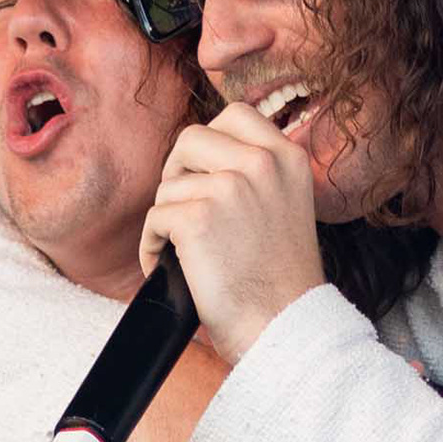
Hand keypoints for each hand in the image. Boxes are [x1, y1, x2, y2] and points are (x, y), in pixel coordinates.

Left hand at [139, 103, 325, 366]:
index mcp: (288, 157)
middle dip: (178, 173)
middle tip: (185, 209)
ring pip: (168, 184)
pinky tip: (172, 268)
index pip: (235, 114)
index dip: (209, 142)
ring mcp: (230, 187)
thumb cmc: (282, 281)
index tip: (204, 174)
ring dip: (167, 218)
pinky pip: (154, 219)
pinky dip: (153, 247)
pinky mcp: (198, 217)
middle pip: (191, 138)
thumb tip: (203, 162)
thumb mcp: (288, 206)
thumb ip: (258, 175)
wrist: (286, 326)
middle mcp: (262, 163)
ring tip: (184, 251)